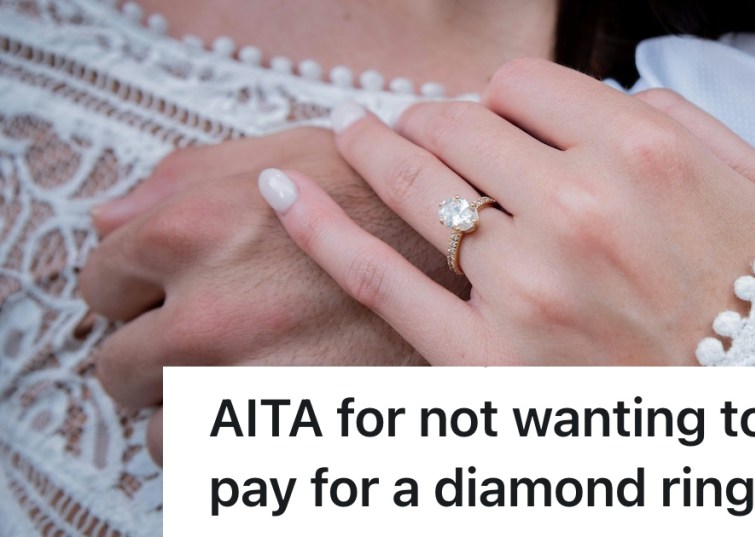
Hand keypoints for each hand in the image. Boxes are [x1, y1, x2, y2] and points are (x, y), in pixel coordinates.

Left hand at [81, 128, 468, 463]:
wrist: (494, 288)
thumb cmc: (398, 212)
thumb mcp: (305, 155)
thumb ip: (195, 173)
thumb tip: (108, 218)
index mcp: (204, 226)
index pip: (102, 277)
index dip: (131, 284)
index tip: (159, 290)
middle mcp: (212, 314)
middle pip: (119, 362)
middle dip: (156, 351)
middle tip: (212, 337)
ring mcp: (248, 392)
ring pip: (159, 428)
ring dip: (192, 408)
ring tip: (253, 377)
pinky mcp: (285, 448)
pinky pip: (211, 470)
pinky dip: (231, 447)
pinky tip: (275, 408)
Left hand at [262, 58, 754, 365]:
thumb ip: (689, 123)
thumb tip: (617, 96)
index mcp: (645, 156)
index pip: (523, 86)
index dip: (500, 96)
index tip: (494, 116)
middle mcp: (581, 209)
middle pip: (460, 126)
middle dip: (435, 120)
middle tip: (421, 127)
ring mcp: (526, 287)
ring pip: (416, 184)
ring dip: (377, 148)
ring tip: (357, 134)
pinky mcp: (484, 361)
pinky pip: (379, 278)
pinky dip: (321, 228)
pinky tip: (283, 192)